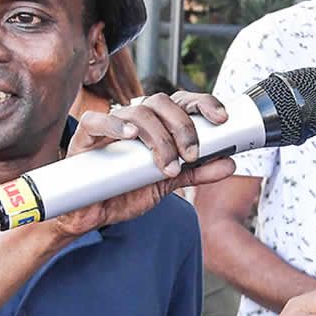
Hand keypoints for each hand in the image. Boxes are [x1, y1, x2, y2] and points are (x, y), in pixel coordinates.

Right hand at [51, 91, 235, 236]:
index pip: (182, 102)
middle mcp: (136, 120)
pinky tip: (131, 135)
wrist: (92, 214)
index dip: (204, 103)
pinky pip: (97, 121)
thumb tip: (230, 163)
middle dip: (183, 127)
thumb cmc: (126, 191)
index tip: (222, 119)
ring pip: (137, 113)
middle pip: (162, 103)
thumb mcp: (168, 182)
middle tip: (191, 155)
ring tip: (167, 167)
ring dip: (159, 139)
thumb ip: (198, 172)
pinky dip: (115, 125)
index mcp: (157, 125)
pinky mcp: (85, 137)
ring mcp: (110, 125)